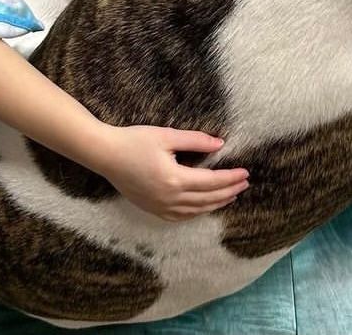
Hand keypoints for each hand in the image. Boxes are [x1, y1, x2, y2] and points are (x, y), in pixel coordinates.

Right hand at [92, 125, 249, 220]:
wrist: (106, 155)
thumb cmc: (134, 140)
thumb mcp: (166, 135)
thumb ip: (195, 140)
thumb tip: (220, 143)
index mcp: (175, 179)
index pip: (212, 181)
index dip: (231, 178)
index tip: (246, 173)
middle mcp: (170, 198)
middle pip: (208, 198)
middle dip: (229, 191)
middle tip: (244, 184)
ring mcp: (161, 207)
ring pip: (197, 210)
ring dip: (216, 203)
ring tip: (230, 196)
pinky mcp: (153, 209)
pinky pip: (181, 216)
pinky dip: (197, 212)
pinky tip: (204, 206)